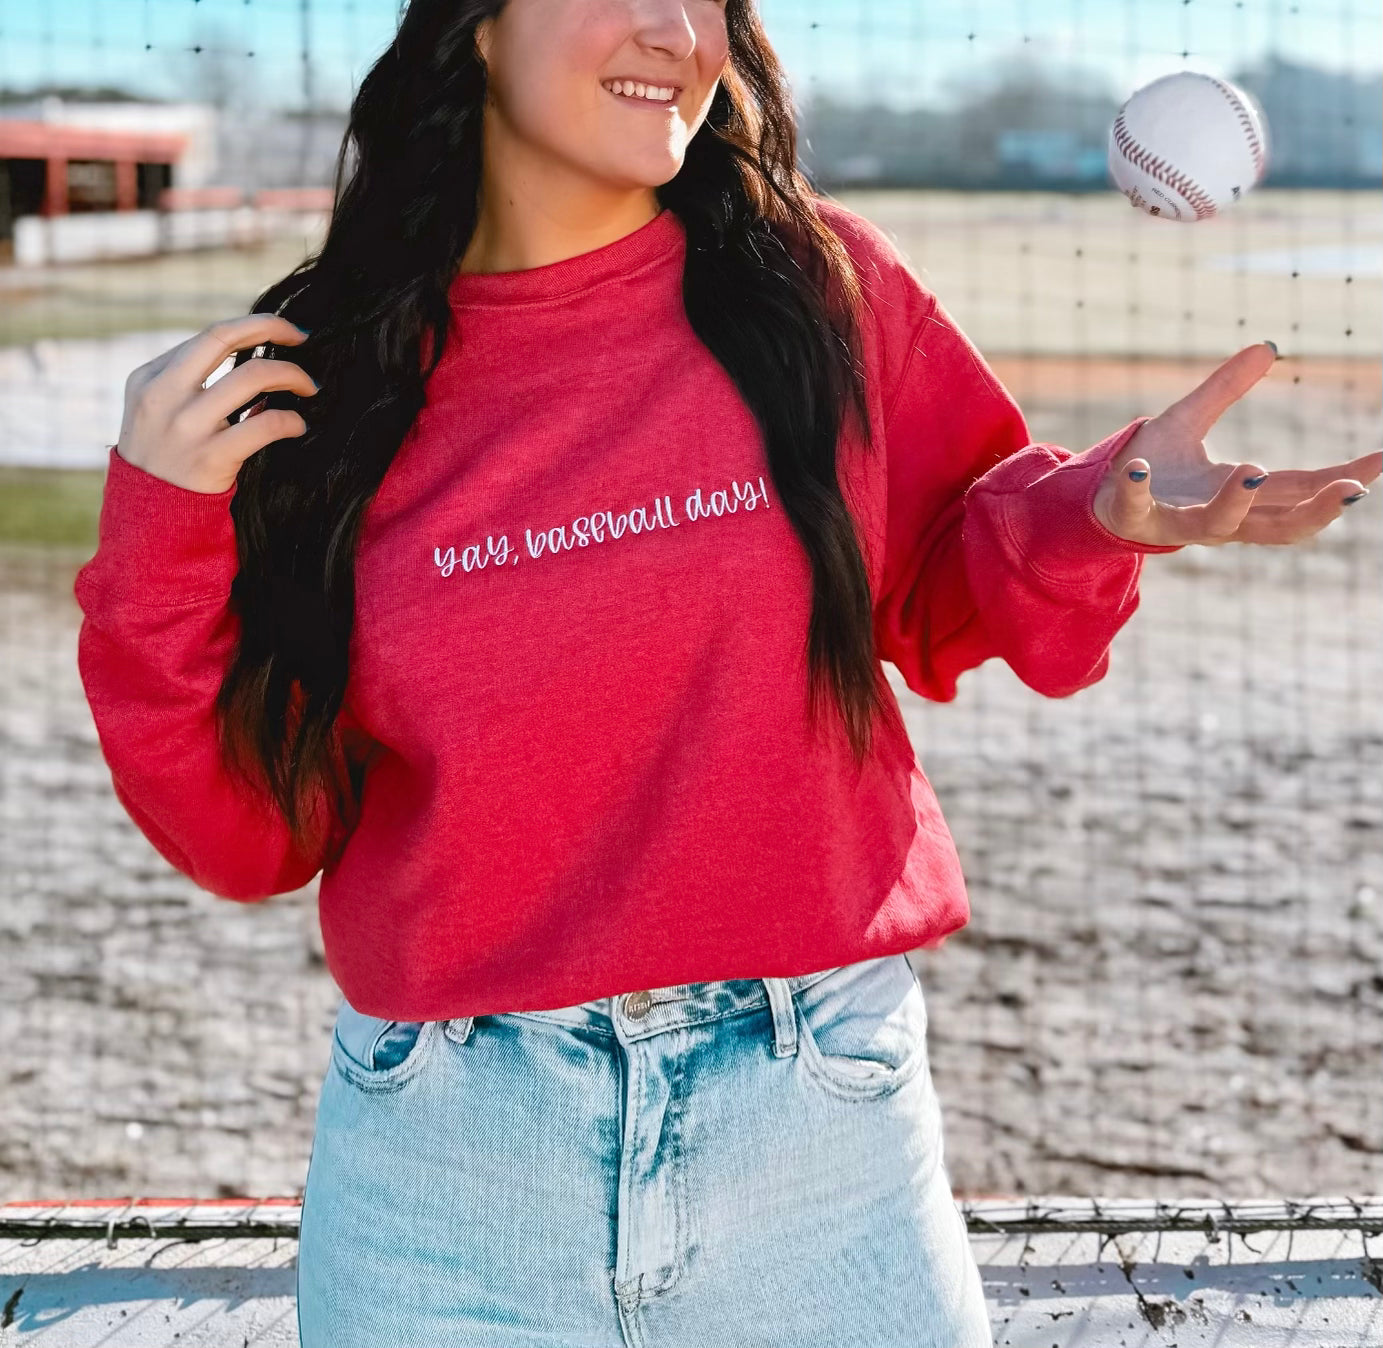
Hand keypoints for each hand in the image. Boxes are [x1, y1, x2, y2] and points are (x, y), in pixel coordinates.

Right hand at [116, 314, 317, 494]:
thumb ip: (188, 381)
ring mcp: (187, 426)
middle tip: (303, 338)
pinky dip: (290, 420)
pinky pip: (264, 425)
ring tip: (310, 387)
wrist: (150, 514)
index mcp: (149, 378)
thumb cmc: (163, 457)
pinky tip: (298, 425)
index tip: (284, 329)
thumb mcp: (156, 410)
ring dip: (291, 375)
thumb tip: (246, 355)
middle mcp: (163, 395)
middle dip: (272, 327)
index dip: (254, 326)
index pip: (210, 336)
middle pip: (224, 338)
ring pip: (251, 377)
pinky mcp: (211, 458)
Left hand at [1091, 341, 1380, 546]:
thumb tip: (1266, 347)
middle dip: (1314, 510)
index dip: (1342, 480)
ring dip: (1235, 501)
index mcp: (1239, 494)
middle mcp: (1216, 516)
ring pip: (1215, 527)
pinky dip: (1138, 488)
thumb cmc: (1151, 466)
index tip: (1380, 462)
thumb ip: (1225, 389)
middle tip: (1349, 490)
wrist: (1093, 496)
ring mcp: (1175, 521)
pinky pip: (1136, 508)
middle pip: (1277, 526)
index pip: (1301, 489)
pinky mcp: (1132, 518)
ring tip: (1251, 468)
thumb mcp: (1189, 419)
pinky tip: (1139, 467)